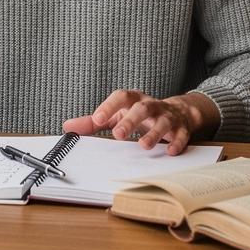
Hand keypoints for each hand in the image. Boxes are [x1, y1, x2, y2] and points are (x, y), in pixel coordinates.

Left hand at [62, 89, 219, 155]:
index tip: (97, 120)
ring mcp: (167, 116)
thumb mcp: (117, 115)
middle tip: (118, 134)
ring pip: (163, 120)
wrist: (177, 112)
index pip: (121, 97)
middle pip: (142, 108)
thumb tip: (68, 127)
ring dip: (154, 133)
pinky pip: (181, 134)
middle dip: (131, 120)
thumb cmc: (140, 114)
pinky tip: (170, 151)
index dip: (109, 106)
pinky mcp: (181, 128)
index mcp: (133, 100)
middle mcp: (151, 105)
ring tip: (144, 146)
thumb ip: (93, 122)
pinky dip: (176, 142)